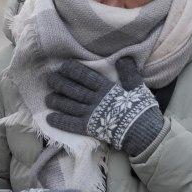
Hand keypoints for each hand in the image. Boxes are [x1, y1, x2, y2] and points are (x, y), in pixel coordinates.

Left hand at [45, 58, 164, 155]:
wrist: (143, 132)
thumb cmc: (141, 109)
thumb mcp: (138, 87)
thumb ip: (129, 73)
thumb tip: (123, 58)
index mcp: (106, 88)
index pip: (85, 76)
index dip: (72, 71)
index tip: (63, 67)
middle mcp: (95, 100)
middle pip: (73, 90)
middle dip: (60, 83)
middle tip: (49, 79)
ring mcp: (91, 114)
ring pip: (69, 106)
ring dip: (57, 101)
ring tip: (47, 98)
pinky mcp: (89, 129)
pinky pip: (71, 124)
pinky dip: (59, 121)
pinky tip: (49, 118)